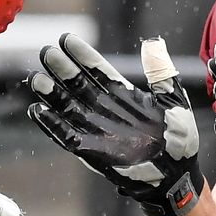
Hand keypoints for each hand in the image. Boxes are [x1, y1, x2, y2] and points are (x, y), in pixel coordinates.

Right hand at [26, 33, 202, 215]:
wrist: (177, 176)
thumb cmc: (179, 140)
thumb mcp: (174, 101)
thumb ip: (161, 73)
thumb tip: (153, 42)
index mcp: (123, 95)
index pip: (98, 70)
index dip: (82, 55)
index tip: (66, 39)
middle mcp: (105, 109)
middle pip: (78, 84)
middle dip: (62, 69)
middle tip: (46, 53)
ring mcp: (97, 129)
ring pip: (68, 107)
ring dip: (52, 94)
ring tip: (36, 79)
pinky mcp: (92, 151)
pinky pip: (67, 136)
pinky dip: (52, 125)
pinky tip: (38, 111)